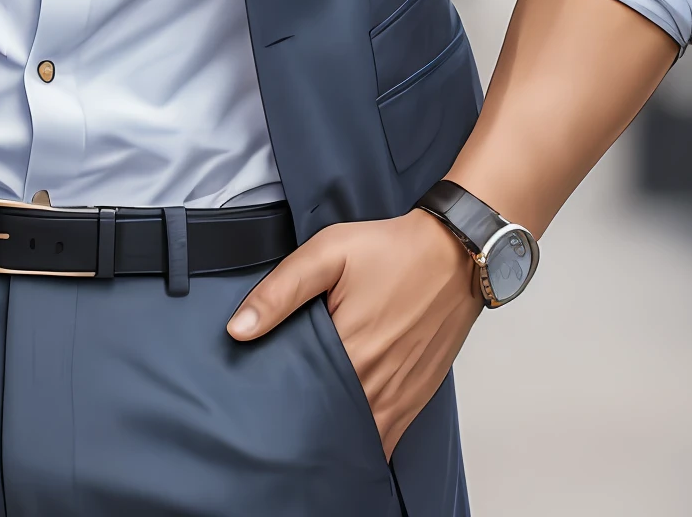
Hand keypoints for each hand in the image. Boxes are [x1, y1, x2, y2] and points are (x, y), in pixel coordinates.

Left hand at [226, 209, 480, 456]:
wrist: (453, 254)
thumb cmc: (391, 251)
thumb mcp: (328, 253)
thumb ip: (281, 291)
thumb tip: (238, 330)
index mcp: (349, 352)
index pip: (299, 401)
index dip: (275, 406)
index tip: (258, 404)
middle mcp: (375, 385)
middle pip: (326, 425)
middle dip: (301, 425)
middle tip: (277, 418)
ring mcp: (399, 398)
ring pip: (356, 439)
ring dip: (332, 436)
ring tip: (306, 427)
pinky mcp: (415, 399)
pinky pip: (385, 439)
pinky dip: (363, 440)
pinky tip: (344, 429)